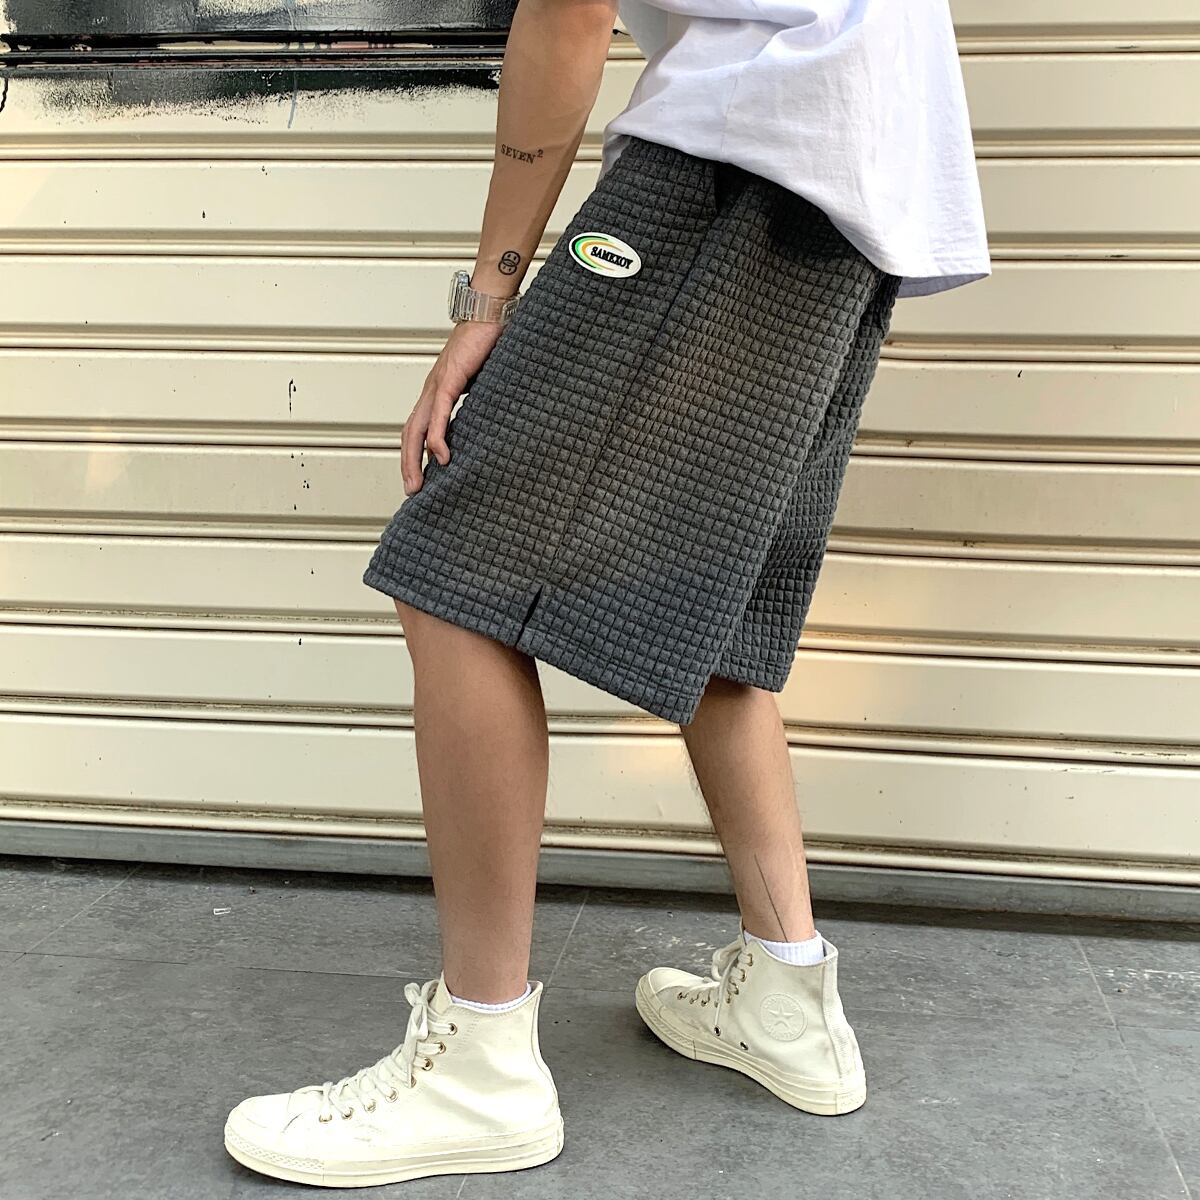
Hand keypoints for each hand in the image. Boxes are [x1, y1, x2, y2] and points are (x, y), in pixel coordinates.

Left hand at [401, 320, 505, 495]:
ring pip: (417, 428)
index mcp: (438, 390)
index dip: (414, 454)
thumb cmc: (489, 339)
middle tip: (412, 490)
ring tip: (418, 482)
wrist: (489, 309)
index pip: (418, 427)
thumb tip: (484, 421)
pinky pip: (439, 413)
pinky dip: (436, 437)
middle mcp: (432, 388)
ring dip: (414, 458)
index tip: (419, 477)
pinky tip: (440, 455)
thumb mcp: (483, 380)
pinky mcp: (450, 378)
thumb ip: (477, 400)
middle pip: (410, 433)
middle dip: (408, 464)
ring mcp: (438, 383)